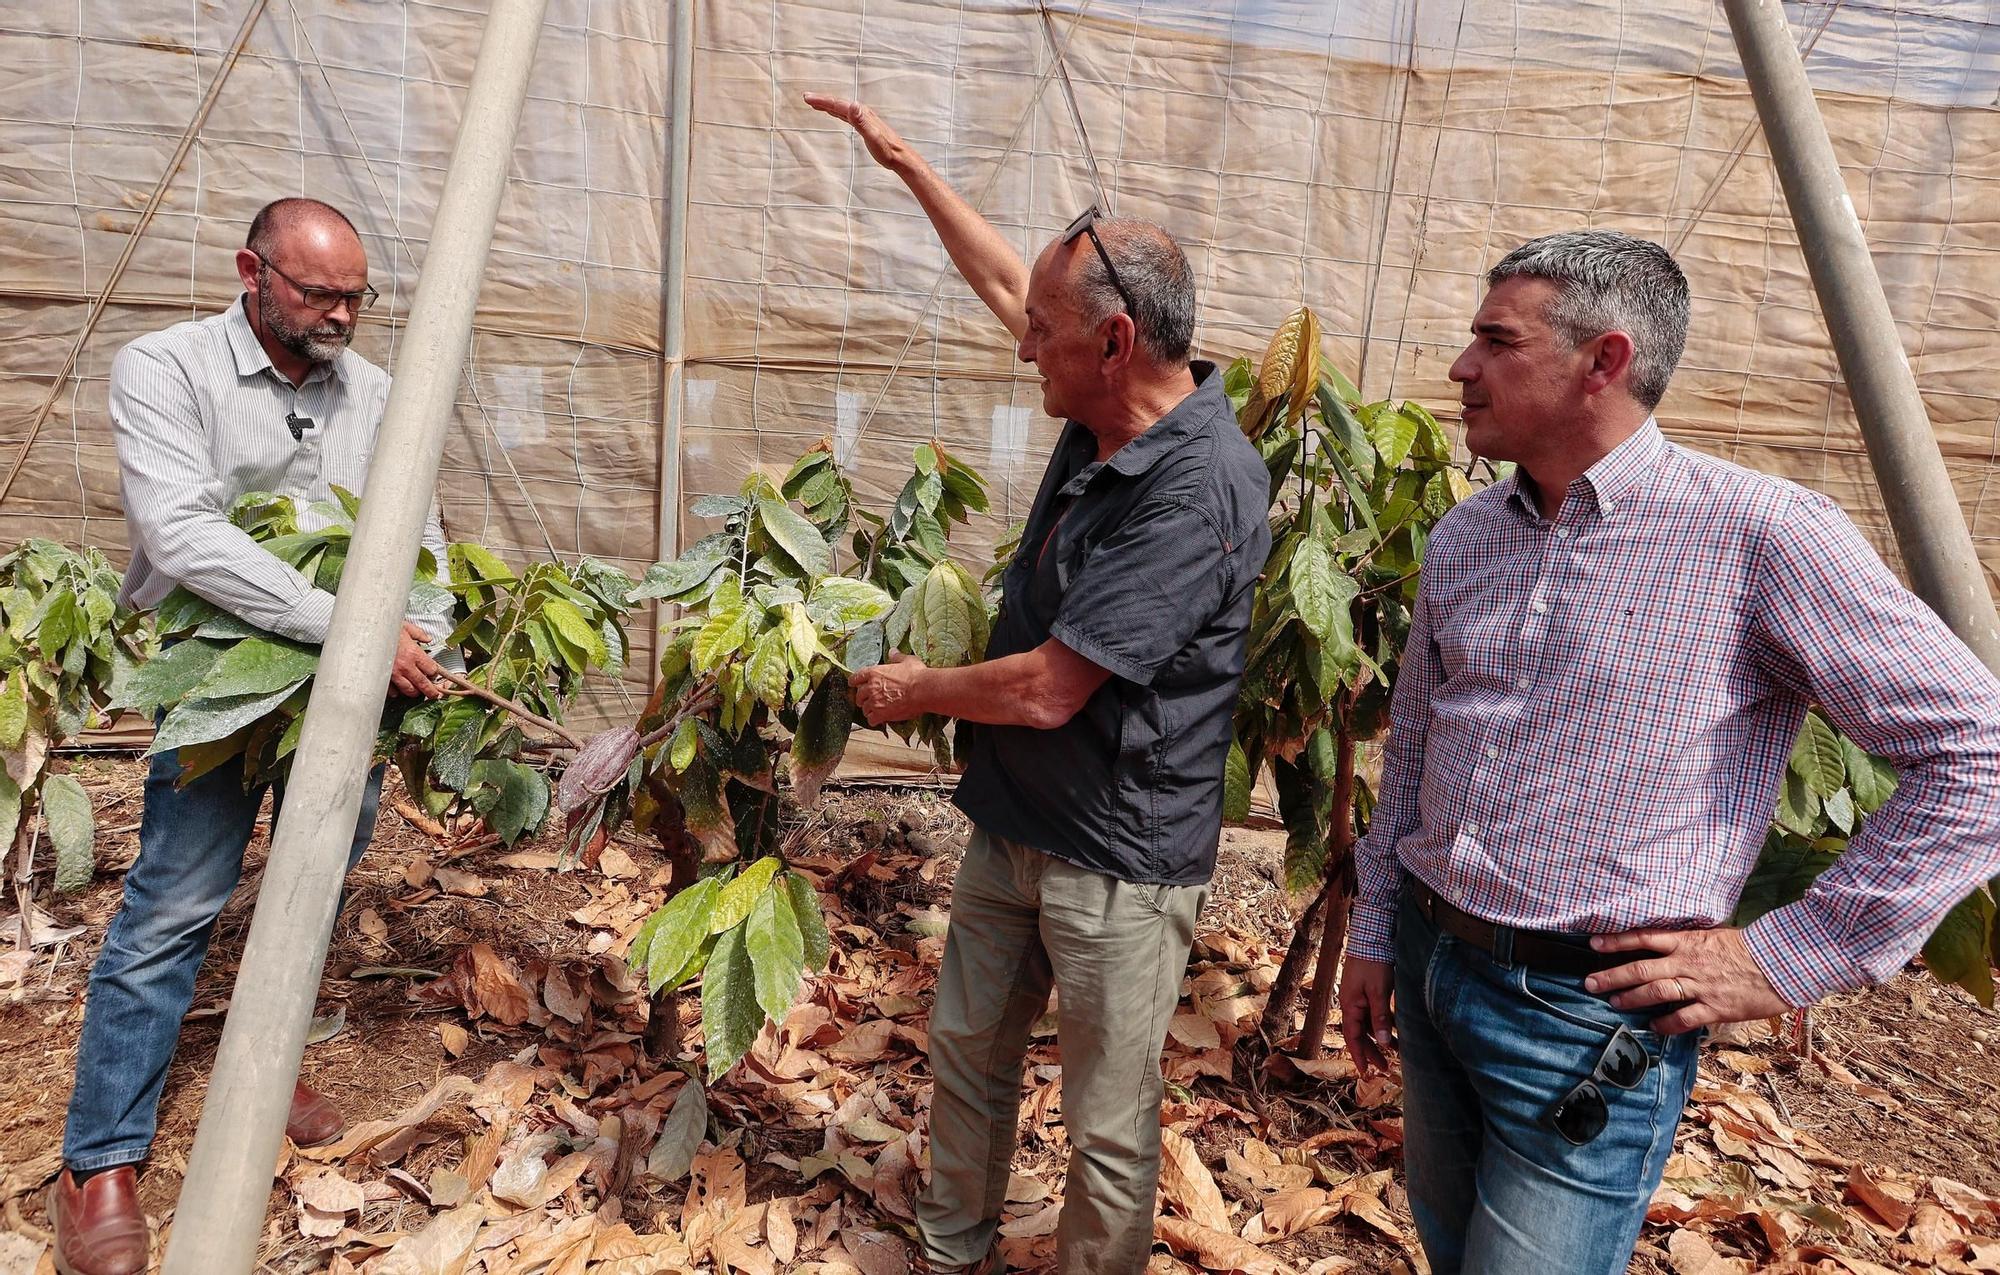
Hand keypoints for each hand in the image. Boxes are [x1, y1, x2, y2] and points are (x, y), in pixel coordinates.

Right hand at [390, 621, 443, 699]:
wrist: (366, 633)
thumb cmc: (383, 629)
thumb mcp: (405, 626)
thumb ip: (418, 633)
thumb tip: (427, 638)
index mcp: (413, 653)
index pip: (431, 669)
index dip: (434, 672)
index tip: (434, 674)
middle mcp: (405, 665)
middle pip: (423, 683)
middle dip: (431, 691)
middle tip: (434, 694)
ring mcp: (393, 673)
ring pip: (409, 689)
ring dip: (414, 692)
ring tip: (417, 692)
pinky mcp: (383, 678)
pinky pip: (392, 691)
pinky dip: (396, 692)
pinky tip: (398, 689)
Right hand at [803, 93, 910, 169]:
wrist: (899, 157)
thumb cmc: (886, 151)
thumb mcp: (872, 137)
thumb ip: (862, 121)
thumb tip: (852, 104)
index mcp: (861, 114)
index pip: (838, 104)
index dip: (822, 100)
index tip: (807, 98)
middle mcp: (862, 113)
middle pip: (838, 103)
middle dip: (821, 100)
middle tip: (806, 97)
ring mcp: (863, 119)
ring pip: (841, 108)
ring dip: (827, 104)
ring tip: (814, 103)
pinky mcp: (864, 126)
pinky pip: (846, 115)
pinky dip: (836, 112)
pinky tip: (833, 112)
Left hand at [849, 651, 926, 725]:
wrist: (923, 690)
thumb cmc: (916, 675)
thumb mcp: (907, 661)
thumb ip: (897, 657)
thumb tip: (893, 651)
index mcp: (874, 672)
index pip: (856, 677)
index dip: (854, 681)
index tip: (853, 684)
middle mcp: (871, 687)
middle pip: (859, 695)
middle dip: (862, 698)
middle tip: (866, 700)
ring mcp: (875, 702)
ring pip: (864, 709)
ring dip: (869, 710)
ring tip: (874, 711)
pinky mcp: (881, 714)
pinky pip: (871, 720)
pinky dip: (875, 720)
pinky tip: (880, 719)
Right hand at [1338, 956, 1396, 1074]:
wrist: (1372, 936)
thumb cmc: (1372, 962)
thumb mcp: (1378, 992)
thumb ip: (1380, 1017)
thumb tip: (1381, 1042)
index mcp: (1349, 1005)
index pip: (1352, 1037)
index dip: (1359, 1055)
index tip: (1366, 1072)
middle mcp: (1352, 1003)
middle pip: (1360, 1033)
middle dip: (1372, 1051)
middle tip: (1385, 1067)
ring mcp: (1360, 996)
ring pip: (1369, 1024)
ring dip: (1380, 1037)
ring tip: (1396, 1050)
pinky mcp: (1369, 990)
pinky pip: (1375, 1013)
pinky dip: (1383, 1023)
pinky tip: (1395, 1029)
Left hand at [1586, 926, 1790, 1034]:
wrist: (1781, 962)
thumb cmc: (1749, 947)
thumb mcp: (1714, 936)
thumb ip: (1688, 943)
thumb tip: (1664, 946)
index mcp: (1687, 941)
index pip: (1644, 938)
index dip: (1617, 941)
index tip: (1594, 944)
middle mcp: (1688, 962)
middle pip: (1642, 969)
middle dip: (1613, 976)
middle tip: (1589, 983)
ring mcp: (1700, 986)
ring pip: (1657, 992)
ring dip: (1632, 998)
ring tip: (1614, 1003)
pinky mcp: (1715, 1007)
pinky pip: (1684, 1018)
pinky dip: (1665, 1023)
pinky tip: (1653, 1027)